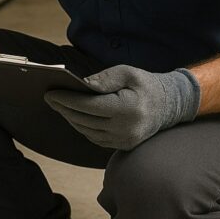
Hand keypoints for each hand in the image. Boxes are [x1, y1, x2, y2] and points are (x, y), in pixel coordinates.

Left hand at [44, 65, 200, 150]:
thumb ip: (104, 79)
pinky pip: (96, 138)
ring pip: (88, 131)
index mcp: (127, 108)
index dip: (67, 100)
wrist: (170, 105)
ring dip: (71, 119)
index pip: (89, 107)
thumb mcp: (127, 73)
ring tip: (58, 106)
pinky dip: (82, 127)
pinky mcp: (123, 145)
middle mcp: (126, 128)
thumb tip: (82, 85)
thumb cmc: (145, 84)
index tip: (51, 93)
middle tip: (49, 98)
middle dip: (64, 109)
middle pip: (85, 120)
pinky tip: (73, 116)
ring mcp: (125, 140)